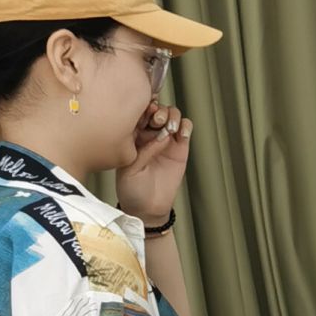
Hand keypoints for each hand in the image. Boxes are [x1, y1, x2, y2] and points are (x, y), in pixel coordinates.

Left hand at [116, 103, 192, 223]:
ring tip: (170, 128)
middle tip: (157, 120)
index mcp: (131, 136)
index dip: (142, 108)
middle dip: (158, 109)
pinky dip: (186, 126)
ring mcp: (166, 139)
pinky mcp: (180, 148)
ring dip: (172, 116)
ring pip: (172, 115)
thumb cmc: (132, 189)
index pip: (137, 113)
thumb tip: (162, 136)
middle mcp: (148, 134)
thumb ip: (145, 151)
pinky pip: (185, 129)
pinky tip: (182, 134)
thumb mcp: (130, 170)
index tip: (144, 115)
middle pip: (156, 109)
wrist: (147, 207)